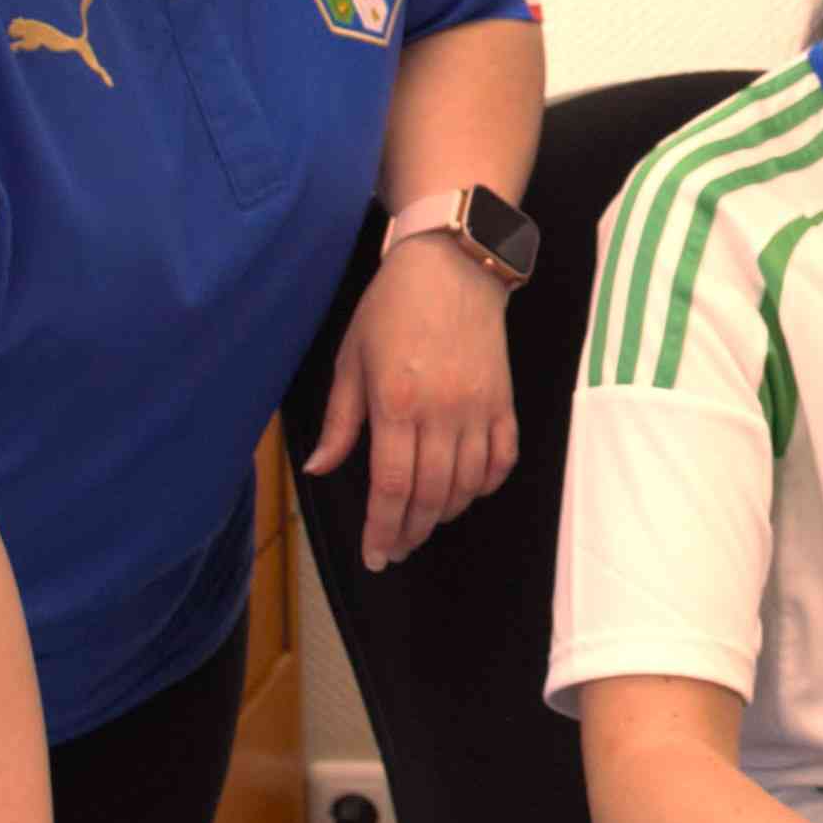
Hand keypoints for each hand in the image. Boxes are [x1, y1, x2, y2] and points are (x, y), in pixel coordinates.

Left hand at [305, 236, 518, 570]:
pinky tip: (465, 492)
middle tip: (396, 549)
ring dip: (444, 514)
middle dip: (411, 532)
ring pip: (467, 485)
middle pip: (431, 495)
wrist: (452, 265)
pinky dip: (485, 486)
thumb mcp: (351, 359)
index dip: (383, 530)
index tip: (375, 556)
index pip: (393, 486)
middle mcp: (442, 413)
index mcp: (397, 403)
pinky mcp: (505, 401)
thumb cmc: (391, 308)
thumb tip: (318, 469)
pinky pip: (502, 460)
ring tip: (424, 523)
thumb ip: (340, 421)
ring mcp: (479, 409)